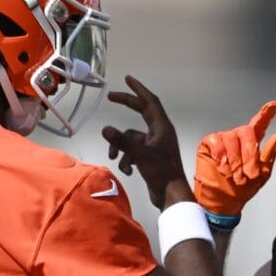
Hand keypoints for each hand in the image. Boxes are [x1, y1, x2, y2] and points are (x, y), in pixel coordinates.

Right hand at [103, 75, 189, 209]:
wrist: (170, 195)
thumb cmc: (161, 172)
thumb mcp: (140, 155)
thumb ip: (122, 142)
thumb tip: (105, 129)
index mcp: (162, 127)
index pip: (150, 101)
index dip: (139, 89)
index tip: (128, 79)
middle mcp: (159, 133)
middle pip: (141, 113)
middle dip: (126, 106)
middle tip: (111, 97)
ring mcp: (154, 145)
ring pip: (132, 138)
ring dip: (122, 148)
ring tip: (116, 159)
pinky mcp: (150, 157)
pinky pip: (133, 151)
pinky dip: (127, 159)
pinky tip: (128, 171)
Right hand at [194, 101, 275, 216]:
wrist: (221, 202)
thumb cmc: (240, 191)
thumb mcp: (262, 175)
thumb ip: (269, 155)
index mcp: (250, 145)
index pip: (259, 124)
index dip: (267, 113)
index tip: (275, 105)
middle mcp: (236, 140)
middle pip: (246, 132)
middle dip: (249, 154)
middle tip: (248, 173)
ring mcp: (222, 141)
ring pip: (231, 138)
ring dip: (235, 160)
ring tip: (234, 175)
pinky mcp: (208, 144)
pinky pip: (216, 142)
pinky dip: (221, 156)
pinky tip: (223, 167)